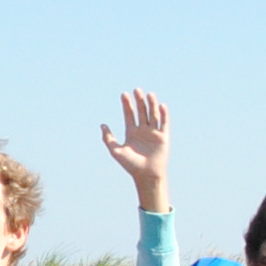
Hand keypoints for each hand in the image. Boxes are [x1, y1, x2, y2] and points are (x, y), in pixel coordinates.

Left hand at [99, 88, 170, 205]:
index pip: (129, 114)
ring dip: (151, 104)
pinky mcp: (163, 137)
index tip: (124, 94)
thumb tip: (102, 125)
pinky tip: (161, 106)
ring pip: (153, 114)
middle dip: (139, 101)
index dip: (126, 104)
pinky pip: (164, 123)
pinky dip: (163, 114)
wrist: (146, 175)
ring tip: (149, 95)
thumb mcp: (116, 151)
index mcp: (131, 132)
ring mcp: (153, 133)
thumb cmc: (131, 165)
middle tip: (136, 90)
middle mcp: (143, 130)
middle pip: (141, 111)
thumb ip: (108, 139)